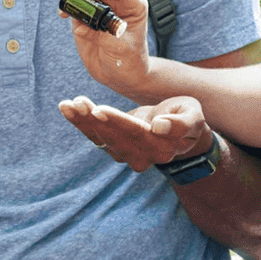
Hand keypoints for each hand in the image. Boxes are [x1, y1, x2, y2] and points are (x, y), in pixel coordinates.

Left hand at [57, 94, 213, 173]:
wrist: (180, 130)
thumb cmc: (188, 118)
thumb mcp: (193, 117)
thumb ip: (181, 124)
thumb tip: (158, 127)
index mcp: (162, 148)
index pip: (136, 134)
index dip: (116, 122)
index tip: (99, 110)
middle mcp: (142, 156)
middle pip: (113, 137)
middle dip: (93, 120)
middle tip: (77, 102)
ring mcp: (127, 155)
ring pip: (101, 138)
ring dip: (82, 121)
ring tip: (67, 105)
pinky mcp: (115, 147)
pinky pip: (95, 136)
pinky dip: (79, 122)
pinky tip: (66, 108)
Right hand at [58, 0, 153, 98]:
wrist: (120, 74)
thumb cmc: (129, 60)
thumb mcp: (120, 48)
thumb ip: (101, 34)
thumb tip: (79, 24)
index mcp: (134, 5)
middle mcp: (118, 2)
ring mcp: (101, 7)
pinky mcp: (86, 16)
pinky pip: (75, 5)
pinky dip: (67, 4)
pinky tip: (62, 12)